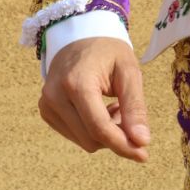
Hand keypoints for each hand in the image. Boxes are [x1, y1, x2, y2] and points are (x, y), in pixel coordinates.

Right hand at [40, 37, 150, 159]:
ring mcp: (47, 104)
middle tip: (127, 111)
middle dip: (116, 135)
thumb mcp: (129, 71)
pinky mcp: (46, 111)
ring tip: (113, 106)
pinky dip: (92, 129)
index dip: (122, 144)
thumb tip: (142, 142)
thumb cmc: (108, 52)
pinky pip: (74, 135)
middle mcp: (55, 96)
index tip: (144, 154)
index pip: (99, 128)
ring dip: (104, 133)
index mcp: (76, 83)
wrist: (79, 35)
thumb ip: (135, 107)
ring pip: (83, 141)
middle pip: (91, 138)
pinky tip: (98, 109)